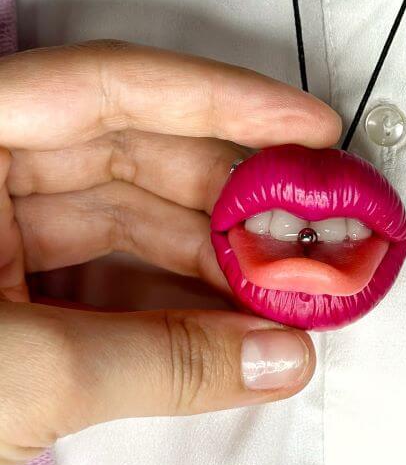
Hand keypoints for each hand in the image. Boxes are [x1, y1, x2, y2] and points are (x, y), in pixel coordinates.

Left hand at [0, 41, 340, 464]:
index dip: (220, 100)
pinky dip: (174, 302)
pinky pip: (107, 278)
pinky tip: (233, 325)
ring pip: (126, 220)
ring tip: (290, 289)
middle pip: (131, 154)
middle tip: (316, 222)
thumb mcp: (18, 374)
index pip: (103, 90)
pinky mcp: (6, 296)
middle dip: (233, 195)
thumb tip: (274, 356)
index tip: (304, 125)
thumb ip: (160, 361)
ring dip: (215, 257)